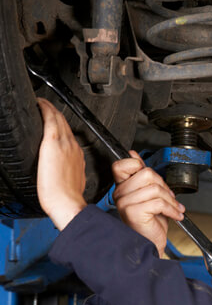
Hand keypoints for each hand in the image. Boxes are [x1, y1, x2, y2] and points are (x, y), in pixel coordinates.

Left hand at [36, 98, 86, 229]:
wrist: (66, 201)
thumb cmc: (68, 196)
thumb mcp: (74, 180)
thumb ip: (70, 171)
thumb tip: (64, 171)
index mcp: (78, 155)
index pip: (69, 134)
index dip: (62, 123)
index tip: (54, 119)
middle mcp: (73, 147)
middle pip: (65, 123)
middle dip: (56, 112)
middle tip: (46, 104)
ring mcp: (64, 144)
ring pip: (58, 119)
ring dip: (51, 109)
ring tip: (43, 103)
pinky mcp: (52, 143)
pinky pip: (50, 120)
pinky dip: (46, 109)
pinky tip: (40, 104)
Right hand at [112, 154, 184, 255]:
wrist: (150, 243)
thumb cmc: (150, 222)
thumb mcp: (149, 195)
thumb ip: (143, 177)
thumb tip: (134, 155)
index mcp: (121, 187)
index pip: (122, 164)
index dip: (138, 165)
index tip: (152, 178)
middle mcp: (119, 194)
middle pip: (146, 173)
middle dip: (164, 185)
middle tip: (169, 197)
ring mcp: (124, 203)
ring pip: (154, 188)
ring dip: (170, 199)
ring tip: (173, 208)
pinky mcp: (133, 212)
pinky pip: (158, 202)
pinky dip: (171, 209)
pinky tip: (175, 215)